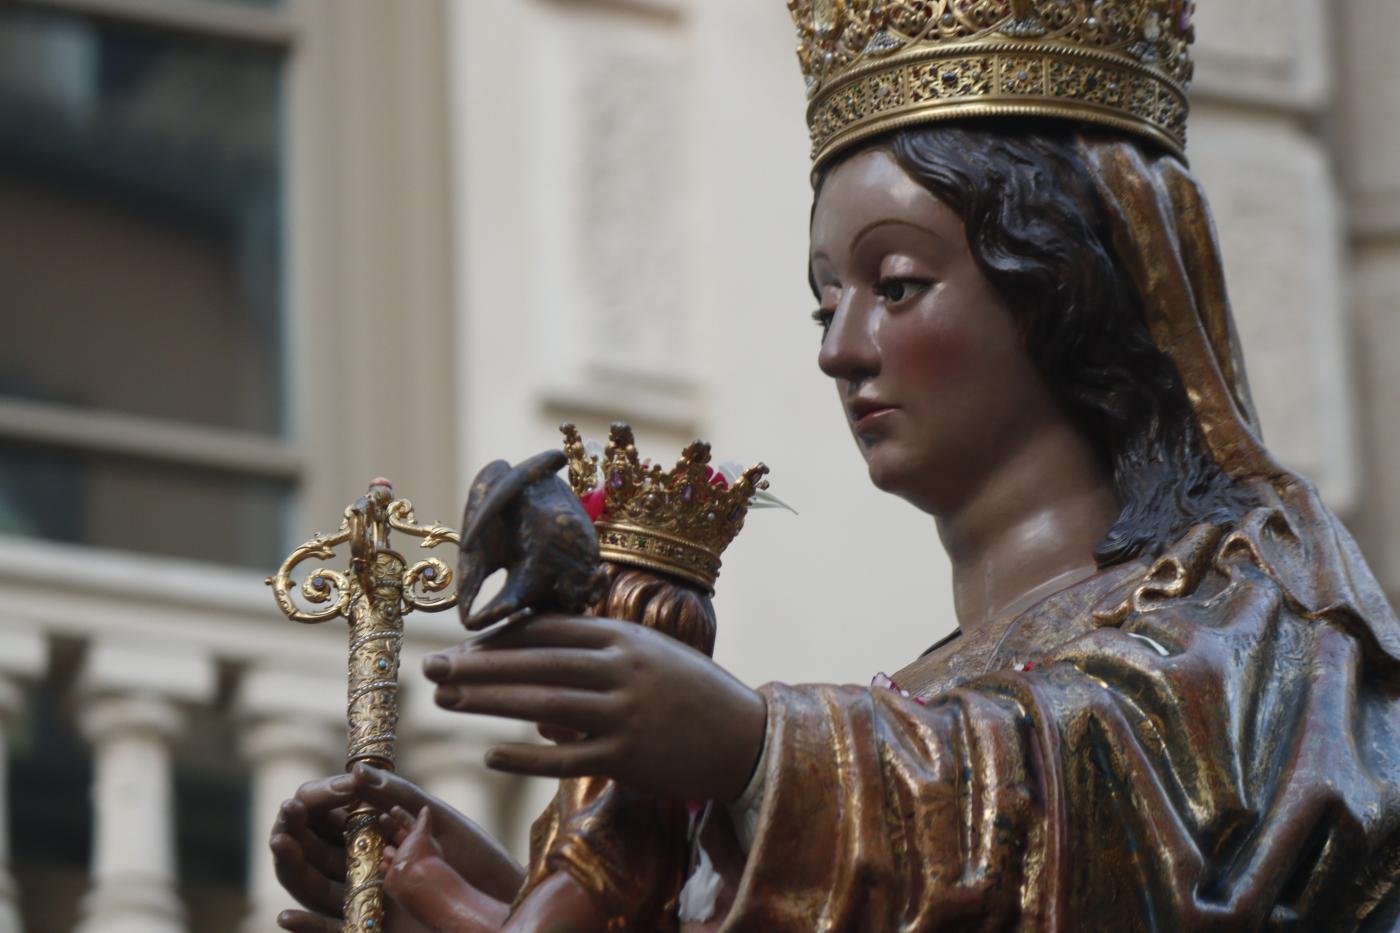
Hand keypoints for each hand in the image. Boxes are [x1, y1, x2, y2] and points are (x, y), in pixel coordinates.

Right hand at [269, 765, 524, 931]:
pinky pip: (330, 929)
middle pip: (312, 848)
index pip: (329, 816)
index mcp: (378, 833)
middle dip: (293, 830)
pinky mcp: (372, 929)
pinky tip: (286, 915)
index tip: (303, 796)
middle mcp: (365, 865)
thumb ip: (399, 797)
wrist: (504, 903)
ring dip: (291, 865)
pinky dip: (305, 925)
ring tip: (281, 841)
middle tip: (285, 816)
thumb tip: (357, 772)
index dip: (312, 804)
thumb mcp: (441, 822)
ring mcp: (366, 899)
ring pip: (313, 883)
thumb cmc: (476, 859)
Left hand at [424, 614, 767, 801]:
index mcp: (625, 637)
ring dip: (489, 701)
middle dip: (478, 664)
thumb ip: (600, 654)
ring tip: (446, 700)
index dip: (500, 636)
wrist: (748, 739)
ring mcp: (625, 714)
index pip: (549, 629)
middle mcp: (622, 670)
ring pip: (542, 704)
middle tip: (433, 667)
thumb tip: (542, 666)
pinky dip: (526, 758)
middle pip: (535, 662)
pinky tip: (491, 755)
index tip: (462, 644)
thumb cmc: (694, 693)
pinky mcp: (629, 757)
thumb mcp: (652, 654)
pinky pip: (565, 758)